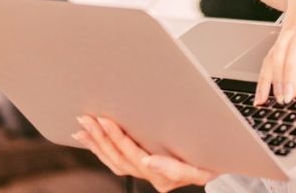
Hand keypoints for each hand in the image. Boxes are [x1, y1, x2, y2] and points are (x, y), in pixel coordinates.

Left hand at [74, 115, 214, 191]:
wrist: (209, 164)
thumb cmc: (209, 155)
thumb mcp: (206, 161)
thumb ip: (180, 166)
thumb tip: (149, 161)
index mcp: (172, 174)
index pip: (150, 164)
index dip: (136, 153)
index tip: (140, 153)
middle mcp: (155, 176)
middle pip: (126, 160)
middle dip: (109, 138)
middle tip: (97, 119)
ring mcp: (144, 173)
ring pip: (115, 161)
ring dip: (98, 141)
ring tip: (86, 124)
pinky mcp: (136, 167)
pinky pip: (112, 161)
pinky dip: (98, 147)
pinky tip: (86, 136)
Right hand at [256, 0, 295, 106]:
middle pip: (295, 51)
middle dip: (291, 73)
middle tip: (290, 96)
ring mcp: (290, 33)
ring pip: (278, 55)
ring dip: (275, 78)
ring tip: (278, 101)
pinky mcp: (280, 40)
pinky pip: (268, 60)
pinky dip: (263, 79)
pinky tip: (260, 98)